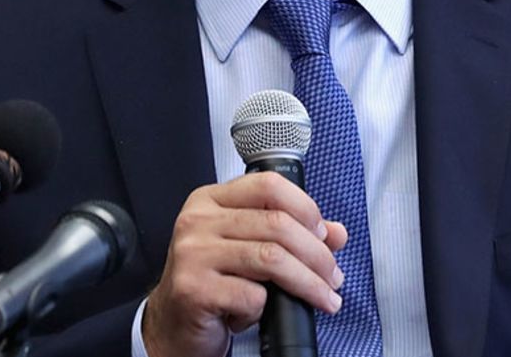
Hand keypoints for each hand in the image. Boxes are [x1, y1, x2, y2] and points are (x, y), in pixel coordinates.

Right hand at [141, 172, 347, 356]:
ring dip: (308, 283)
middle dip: (317, 254)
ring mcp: (193, 253)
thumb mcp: (249, 250)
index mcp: (211, 200)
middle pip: (276, 224)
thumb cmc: (213, 283)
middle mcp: (198, 220)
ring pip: (271, 259)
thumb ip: (291, 234)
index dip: (305, 208)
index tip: (323, 234)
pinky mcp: (194, 288)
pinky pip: (252, 295)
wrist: (174, 324)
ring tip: (324, 297)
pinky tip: (263, 312)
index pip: (267, 185)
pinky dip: (268, 307)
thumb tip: (337, 233)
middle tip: (333, 277)